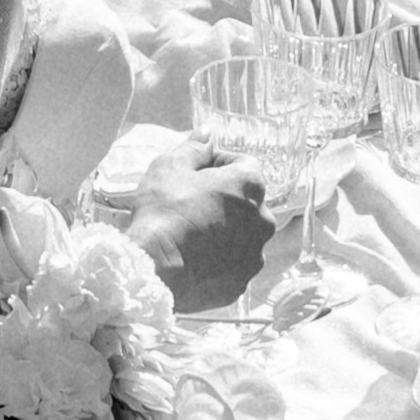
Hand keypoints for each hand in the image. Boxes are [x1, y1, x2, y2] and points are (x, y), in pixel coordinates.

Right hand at [124, 146, 276, 315]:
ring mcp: (255, 255)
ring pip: (242, 236)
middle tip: (190, 204)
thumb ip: (194, 148)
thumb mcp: (170, 167)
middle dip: (223, 200)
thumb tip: (206, 135)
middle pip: (246, 202)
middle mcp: (263, 220)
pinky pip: (232, 266)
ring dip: (223, 231)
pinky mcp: (242, 284)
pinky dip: (218, 262)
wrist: (155, 271)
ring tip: (190, 235)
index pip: (244, 163)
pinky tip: (193, 260)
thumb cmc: (164, 212)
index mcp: (251, 185)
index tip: (196, 171)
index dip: (218, 163)